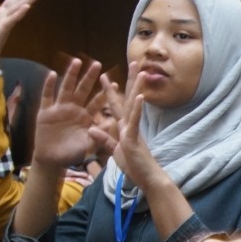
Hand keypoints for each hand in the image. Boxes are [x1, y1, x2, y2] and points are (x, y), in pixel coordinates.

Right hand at [31, 59, 103, 169]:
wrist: (52, 160)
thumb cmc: (72, 153)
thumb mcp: (88, 145)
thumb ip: (99, 135)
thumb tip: (113, 125)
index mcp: (85, 116)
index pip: (97, 103)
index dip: (105, 94)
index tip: (116, 85)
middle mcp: (73, 109)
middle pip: (83, 90)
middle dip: (90, 77)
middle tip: (98, 64)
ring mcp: (59, 108)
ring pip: (66, 88)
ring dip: (71, 75)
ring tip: (77, 62)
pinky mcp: (46, 112)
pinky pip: (47, 97)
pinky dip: (48, 86)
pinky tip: (52, 74)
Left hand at [93, 74, 168, 190]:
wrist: (147, 180)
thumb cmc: (134, 167)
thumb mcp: (114, 152)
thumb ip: (104, 140)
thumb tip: (92, 128)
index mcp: (124, 128)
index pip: (116, 105)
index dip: (111, 91)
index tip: (107, 76)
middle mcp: (130, 125)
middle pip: (128, 98)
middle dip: (130, 80)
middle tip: (134, 61)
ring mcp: (133, 130)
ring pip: (134, 105)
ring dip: (137, 87)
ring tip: (141, 71)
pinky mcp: (134, 139)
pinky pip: (135, 121)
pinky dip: (137, 109)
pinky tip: (140, 96)